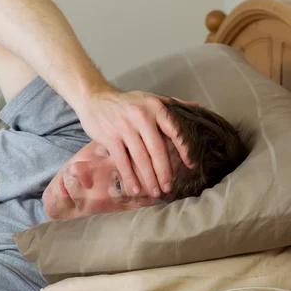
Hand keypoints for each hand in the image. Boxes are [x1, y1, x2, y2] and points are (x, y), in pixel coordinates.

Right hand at [79, 90, 196, 196]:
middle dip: (164, 172)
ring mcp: (124, 127)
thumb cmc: (125, 101)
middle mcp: (141, 116)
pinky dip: (129, 177)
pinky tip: (135, 188)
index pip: (174, 130)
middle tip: (168, 188)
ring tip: (154, 192)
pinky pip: (122, 161)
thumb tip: (196, 106)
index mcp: (155, 107)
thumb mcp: (149, 98)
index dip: (184, 150)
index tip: (191, 166)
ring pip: (140, 158)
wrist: (93, 98)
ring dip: (148, 178)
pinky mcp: (110, 137)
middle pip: (157, 150)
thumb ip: (172, 103)